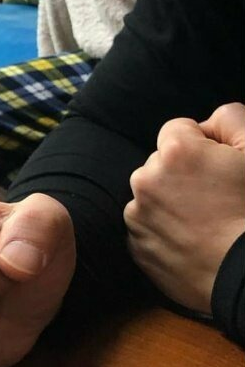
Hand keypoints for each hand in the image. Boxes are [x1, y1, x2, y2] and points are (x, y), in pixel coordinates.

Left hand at [125, 103, 244, 314]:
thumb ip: (230, 120)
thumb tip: (208, 122)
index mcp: (174, 152)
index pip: (178, 129)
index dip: (203, 144)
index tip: (220, 166)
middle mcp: (145, 179)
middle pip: (160, 163)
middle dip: (182, 173)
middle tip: (215, 197)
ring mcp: (137, 215)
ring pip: (151, 195)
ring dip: (170, 201)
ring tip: (205, 222)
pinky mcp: (136, 246)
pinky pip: (147, 227)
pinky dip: (163, 230)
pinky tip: (192, 241)